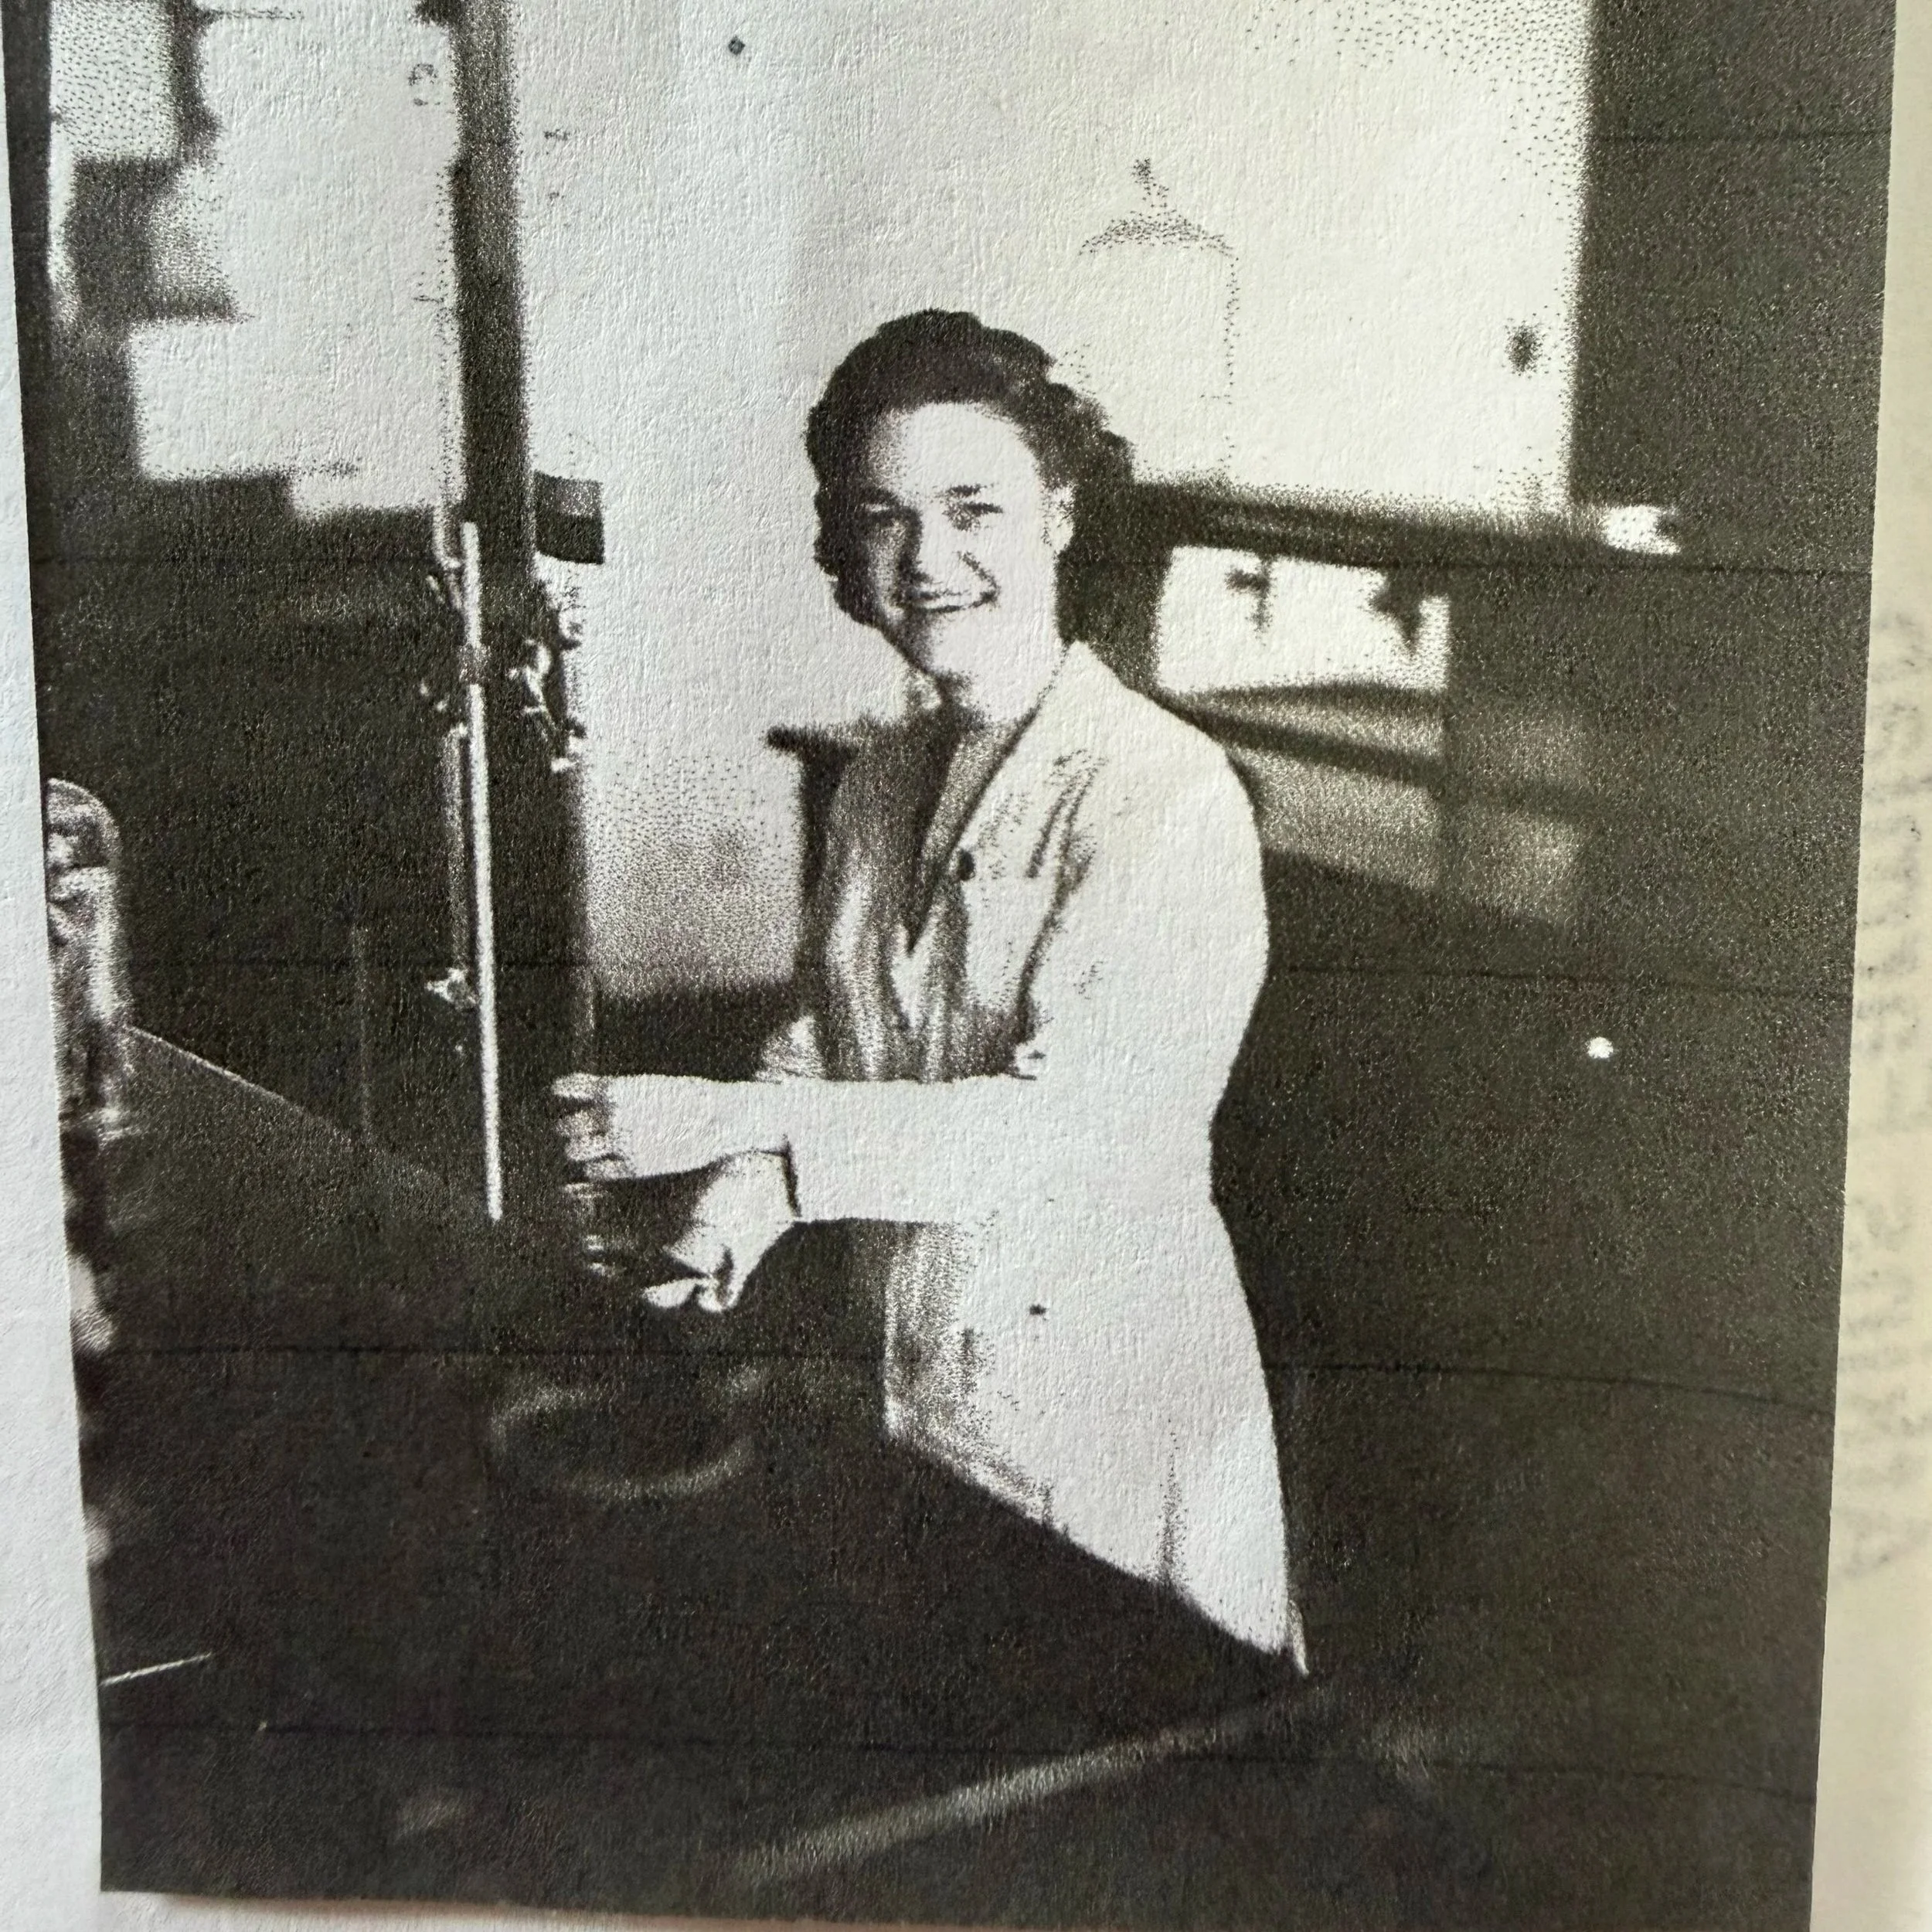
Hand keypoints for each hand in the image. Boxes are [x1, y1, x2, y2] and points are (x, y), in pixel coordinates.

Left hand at [551, 1072, 784, 1179]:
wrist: (720, 1118)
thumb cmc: (689, 1097)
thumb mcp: (649, 1084)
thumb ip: (619, 1092)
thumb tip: (595, 1096)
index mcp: (614, 1090)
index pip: (567, 1090)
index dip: (564, 1093)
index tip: (562, 1095)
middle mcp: (611, 1116)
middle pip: (567, 1126)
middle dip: (571, 1128)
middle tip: (573, 1130)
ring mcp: (621, 1143)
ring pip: (576, 1151)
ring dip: (577, 1149)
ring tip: (583, 1149)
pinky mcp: (633, 1166)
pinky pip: (597, 1171)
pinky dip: (595, 1168)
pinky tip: (602, 1164)